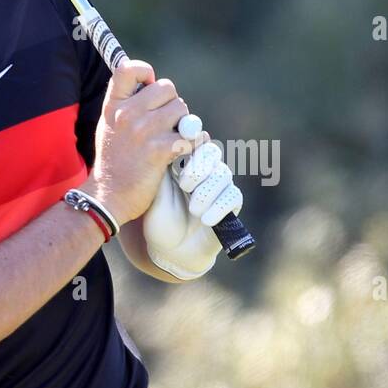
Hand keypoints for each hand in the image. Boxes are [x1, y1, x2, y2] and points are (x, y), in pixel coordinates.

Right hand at [91, 61, 195, 227]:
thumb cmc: (112, 160)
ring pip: (183, 110)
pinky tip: (184, 153)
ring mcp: (144, 131)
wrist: (108, 195)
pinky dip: (193, 145)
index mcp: (114, 105)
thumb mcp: (109, 124)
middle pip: (167, 88)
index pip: (128, 68)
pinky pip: (191, 136)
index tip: (149, 86)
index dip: (145, 71)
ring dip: (185, 124)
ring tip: (174, 138)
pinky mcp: (160, 151)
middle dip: (173, 104)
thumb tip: (151, 85)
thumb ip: (126, 104)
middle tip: (167, 122)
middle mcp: (128, 113)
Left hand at [143, 134, 242, 279]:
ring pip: (223, 174)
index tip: (181, 155)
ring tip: (193, 210)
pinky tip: (205, 220)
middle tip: (184, 185)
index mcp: (184, 161)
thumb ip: (160, 165)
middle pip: (212, 151)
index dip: (191, 143)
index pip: (193, 140)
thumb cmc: (159, 218)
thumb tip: (163, 137)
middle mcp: (204, 170)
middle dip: (199, 166)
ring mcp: (218, 186)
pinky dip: (219, 207)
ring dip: (207, 192)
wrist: (170, 250)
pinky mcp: (231, 205)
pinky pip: (233, 196)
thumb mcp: (154, 191)